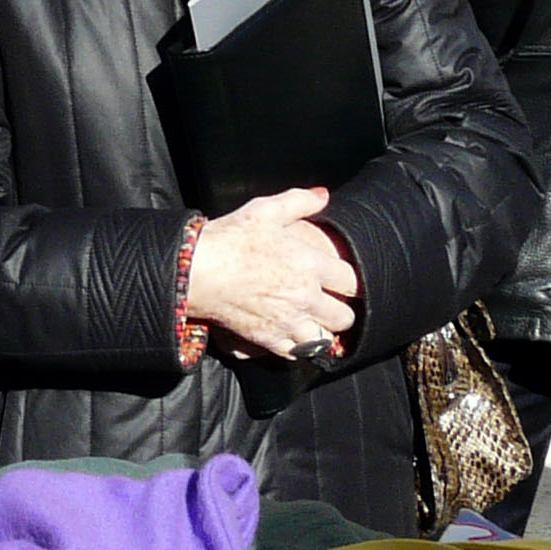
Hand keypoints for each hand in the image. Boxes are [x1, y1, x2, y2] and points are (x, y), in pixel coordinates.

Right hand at [184, 188, 360, 360]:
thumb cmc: (230, 239)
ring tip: (315, 323)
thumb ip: (299, 201)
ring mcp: (288, 322)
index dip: (352, 281)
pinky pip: (297, 354)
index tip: (343, 280)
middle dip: (342, 310)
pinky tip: (293, 336)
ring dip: (323, 332)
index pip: (353, 281)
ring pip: (325, 341)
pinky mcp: (268, 339)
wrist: (197, 271)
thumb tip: (323, 195)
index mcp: (310, 265)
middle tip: (332, 304)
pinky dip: (299, 348)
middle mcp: (306, 297)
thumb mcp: (265, 210)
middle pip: (345, 317)